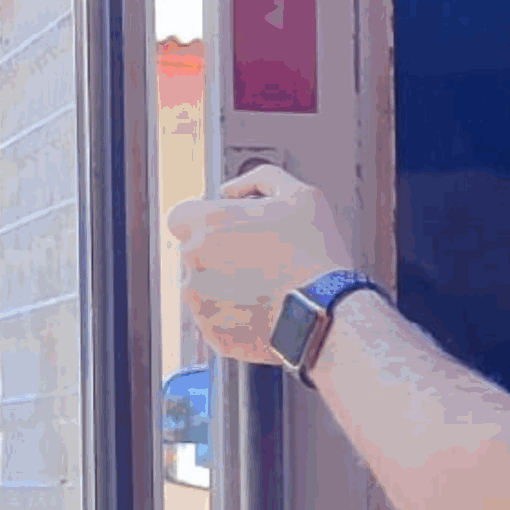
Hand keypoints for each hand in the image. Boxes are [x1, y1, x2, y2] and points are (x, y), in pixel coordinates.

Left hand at [167, 164, 355, 364]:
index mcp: (209, 223)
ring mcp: (199, 298)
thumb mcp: (302, 195)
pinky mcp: (211, 330)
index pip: (181, 216)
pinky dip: (235, 314)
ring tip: (265, 286)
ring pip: (202, 286)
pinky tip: (264, 307)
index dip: (205, 221)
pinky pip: (215, 318)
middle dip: (220, 254)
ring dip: (226, 284)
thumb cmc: (316, 258)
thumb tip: (233, 190)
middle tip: (260, 260)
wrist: (328, 313)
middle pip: (193, 253)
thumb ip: (260, 179)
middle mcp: (195, 260)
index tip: (229, 230)